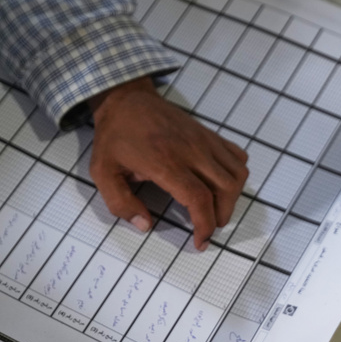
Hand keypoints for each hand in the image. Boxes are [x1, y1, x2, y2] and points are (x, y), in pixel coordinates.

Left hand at [89, 77, 248, 249]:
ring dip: (231, 197)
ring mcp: (204, 140)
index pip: (199, 198)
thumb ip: (121, 203)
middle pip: (226, 188)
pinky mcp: (208, 134)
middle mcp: (191, 151)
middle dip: (221, 216)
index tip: (201, 242)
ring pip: (237, 173)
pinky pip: (236, 156)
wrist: (126, 99)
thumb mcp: (103, 173)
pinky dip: (235, 174)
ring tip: (215, 208)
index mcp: (166, 163)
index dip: (205, 225)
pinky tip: (219, 183)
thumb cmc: (114, 137)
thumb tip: (144, 225)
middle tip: (207, 227)